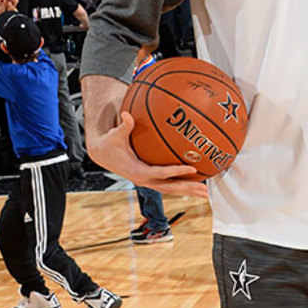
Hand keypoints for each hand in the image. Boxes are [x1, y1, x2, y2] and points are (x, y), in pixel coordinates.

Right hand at [89, 109, 208, 198]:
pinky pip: (169, 184)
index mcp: (137, 171)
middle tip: (204, 190)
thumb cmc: (109, 144)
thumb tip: (126, 114)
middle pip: (170, 188)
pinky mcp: (151, 180)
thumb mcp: (115, 135)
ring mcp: (148, 182)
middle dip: (187, 189)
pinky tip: (195, 182)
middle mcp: (144, 180)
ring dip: (188, 191)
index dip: (176, 171)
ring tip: (205, 193)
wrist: (102, 155)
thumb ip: (123, 126)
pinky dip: (182, 184)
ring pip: (171, 189)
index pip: (160, 173)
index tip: (192, 169)